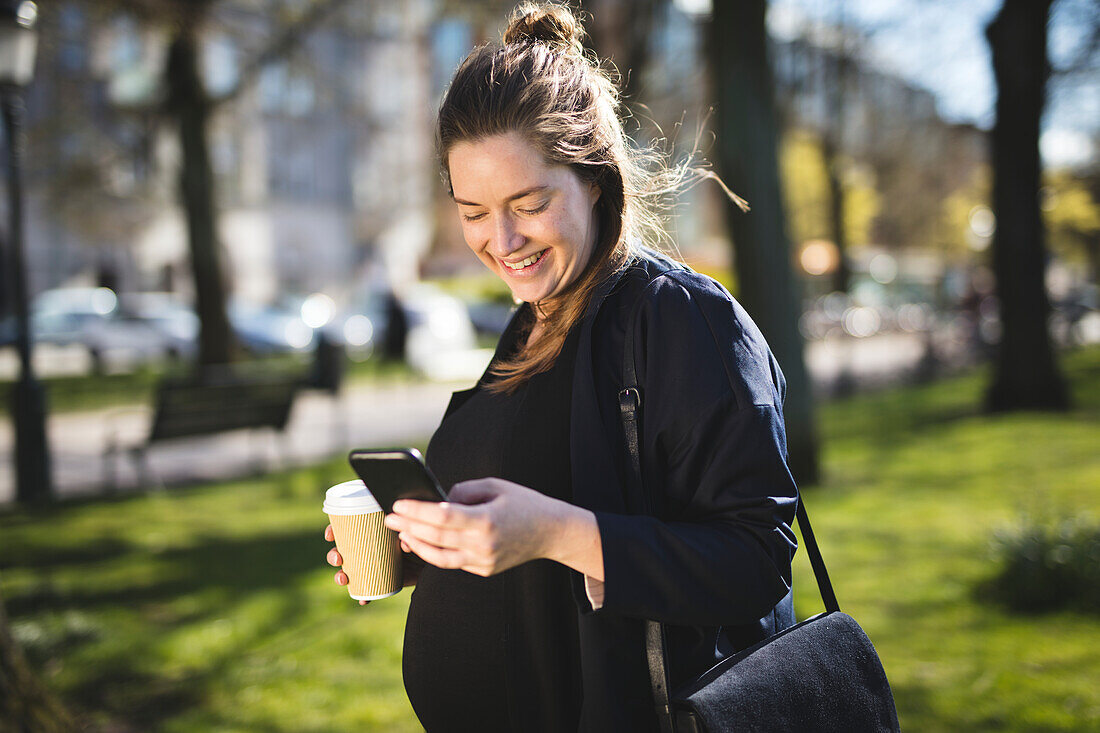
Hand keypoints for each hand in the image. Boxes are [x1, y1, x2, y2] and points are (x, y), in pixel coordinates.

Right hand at [324, 524, 419, 605]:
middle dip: (333, 556)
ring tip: (343, 579)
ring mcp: (372, 567)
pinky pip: (367, 591)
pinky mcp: (381, 582)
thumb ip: (409, 534)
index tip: (330, 535)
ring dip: (340, 577)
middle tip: (338, 559)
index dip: (334, 531)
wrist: (434, 556)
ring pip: (349, 572)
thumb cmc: (422, 537)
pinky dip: (363, 597)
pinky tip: (363, 600)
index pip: (347, 528)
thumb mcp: (415, 531)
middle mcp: (367, 549)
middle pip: (341, 551)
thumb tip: (403, 542)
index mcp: (371, 532)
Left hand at [383, 478, 572, 576]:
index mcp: (486, 521)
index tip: (398, 503)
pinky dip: (434, 552)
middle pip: (436, 537)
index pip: (442, 517)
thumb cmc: (522, 502)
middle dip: (409, 526)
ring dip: (416, 544)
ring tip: (401, 532)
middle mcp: (483, 545)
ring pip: (439, 557)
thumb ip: (462, 492)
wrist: (551, 532)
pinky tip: (421, 541)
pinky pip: (453, 562)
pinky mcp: (484, 570)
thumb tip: (435, 501)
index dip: (417, 511)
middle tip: (389, 516)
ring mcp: (483, 561)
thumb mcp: (494, 486)